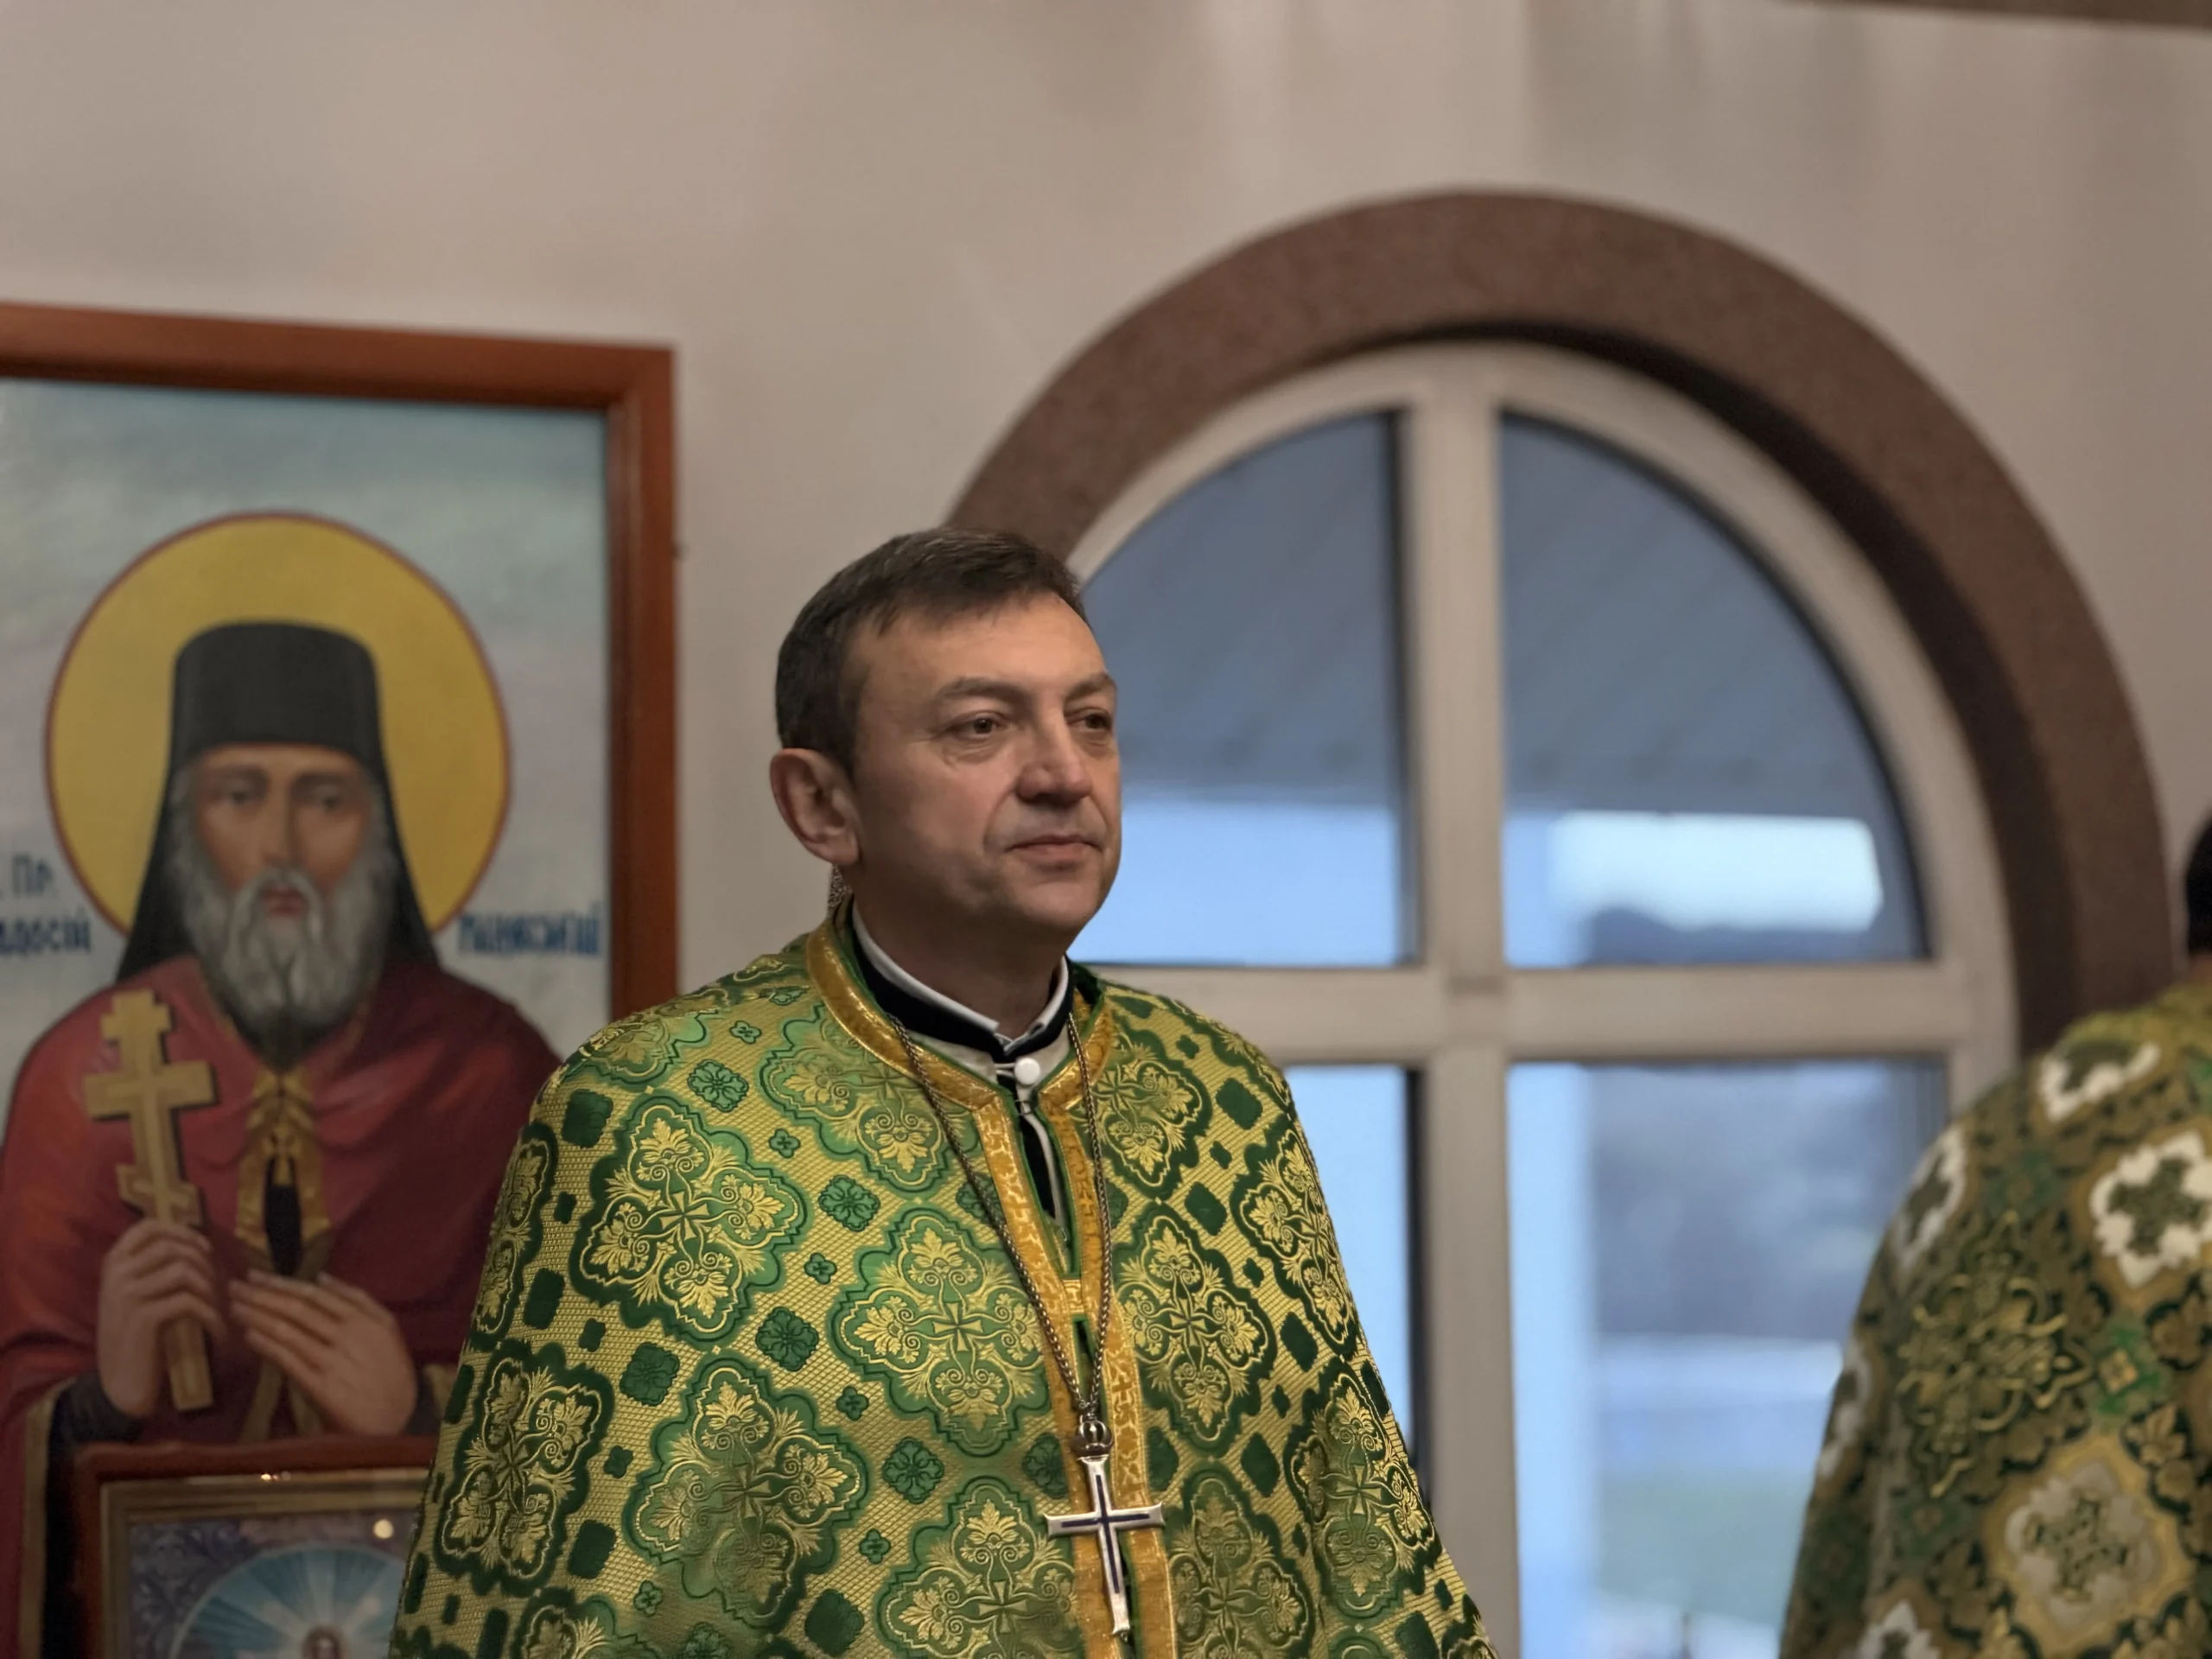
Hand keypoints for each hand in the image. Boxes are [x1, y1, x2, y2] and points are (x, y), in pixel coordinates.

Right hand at [96, 1219, 222, 1418]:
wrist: (119, 1386)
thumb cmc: (137, 1338)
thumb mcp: (137, 1296)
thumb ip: (154, 1269)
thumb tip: (198, 1242)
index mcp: (114, 1263)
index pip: (149, 1226)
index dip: (183, 1232)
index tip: (203, 1250)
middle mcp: (116, 1274)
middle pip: (173, 1247)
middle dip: (204, 1264)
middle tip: (217, 1288)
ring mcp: (126, 1295)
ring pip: (183, 1271)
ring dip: (210, 1290)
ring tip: (217, 1309)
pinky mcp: (143, 1318)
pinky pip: (189, 1302)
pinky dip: (212, 1316)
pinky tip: (217, 1332)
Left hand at [231, 1272, 417, 1434]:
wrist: (397, 1416)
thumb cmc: (390, 1368)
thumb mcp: (387, 1326)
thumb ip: (359, 1299)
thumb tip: (322, 1278)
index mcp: (362, 1317)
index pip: (312, 1295)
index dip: (280, 1283)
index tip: (254, 1275)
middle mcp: (346, 1334)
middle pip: (295, 1309)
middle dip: (261, 1295)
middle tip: (233, 1286)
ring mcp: (332, 1360)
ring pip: (288, 1331)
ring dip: (257, 1317)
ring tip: (234, 1308)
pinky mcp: (320, 1386)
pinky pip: (288, 1360)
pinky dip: (267, 1346)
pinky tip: (249, 1336)